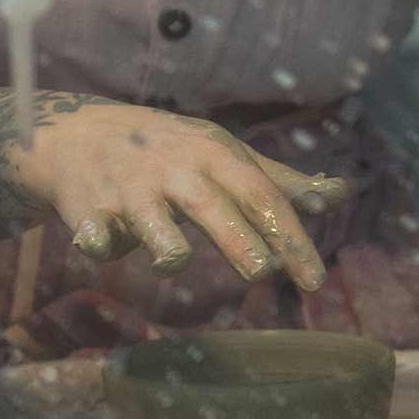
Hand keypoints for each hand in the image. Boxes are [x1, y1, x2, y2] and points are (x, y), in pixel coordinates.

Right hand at [15, 103, 346, 290]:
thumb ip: (280, 183)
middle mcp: (174, 170)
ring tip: (170, 260)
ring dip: (168, 252)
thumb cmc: (169, 153)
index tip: (314, 281)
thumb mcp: (224, 156)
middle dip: (239, 242)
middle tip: (262, 273)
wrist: (77, 136)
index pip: (262, 197)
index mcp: (214, 156)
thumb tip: (342, 194)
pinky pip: (97, 240)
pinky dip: (100, 246)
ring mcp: (130, 192)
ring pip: (157, 230)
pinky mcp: (88, 212)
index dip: (290, 238)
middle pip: (213, 208)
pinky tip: (99, 244)